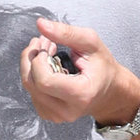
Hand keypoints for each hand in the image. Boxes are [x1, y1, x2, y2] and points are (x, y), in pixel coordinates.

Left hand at [19, 17, 139, 128]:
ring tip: (47, 52)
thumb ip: (66, 32)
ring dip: (32, 65)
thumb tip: (40, 24)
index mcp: (80, 94)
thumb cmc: (102, 66)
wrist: (110, 91)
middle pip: (32, 83)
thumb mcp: (91, 43)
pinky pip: (32, 94)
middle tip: (43, 42)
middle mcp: (68, 110)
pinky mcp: (51, 115)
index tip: (48, 44)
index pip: (43, 80)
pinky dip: (35, 77)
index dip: (39, 59)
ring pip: (29, 88)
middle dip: (32, 58)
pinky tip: (47, 67)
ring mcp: (58, 116)